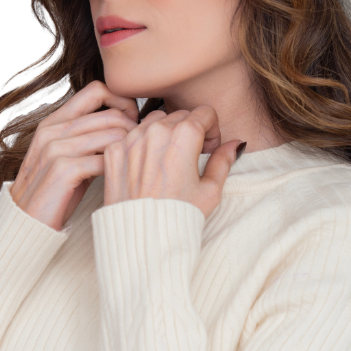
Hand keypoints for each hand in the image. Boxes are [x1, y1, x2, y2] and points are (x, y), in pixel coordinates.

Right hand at [10, 80, 138, 230]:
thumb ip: (88, 137)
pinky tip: (123, 178)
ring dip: (130, 148)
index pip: (97, 90)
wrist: (26, 224)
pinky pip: (103, 159)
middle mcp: (52, 130)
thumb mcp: (67, 156)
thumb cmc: (55, 192)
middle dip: (135, 129)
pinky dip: (119, 167)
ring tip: (137, 163)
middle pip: (110, 114)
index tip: (134, 121)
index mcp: (54, 121)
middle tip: (143, 147)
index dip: (122, 101)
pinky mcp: (62, 170)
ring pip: (111, 134)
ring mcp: (55, 149)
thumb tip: (127, 125)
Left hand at [102, 104, 242, 218]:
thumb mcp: (211, 190)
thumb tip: (236, 144)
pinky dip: (141, 145)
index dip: (212, 130)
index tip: (208, 148)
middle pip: (180, 115)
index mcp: (184, 135)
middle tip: (190, 157)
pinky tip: (147, 168)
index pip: (205, 112)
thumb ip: (224, 160)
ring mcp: (131, 139)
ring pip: (154, 121)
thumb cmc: (178, 216)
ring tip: (167, 160)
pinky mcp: (114, 150)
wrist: (142, 238)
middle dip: (189, 130)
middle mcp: (155, 130)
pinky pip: (131, 135)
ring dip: (164, 133)